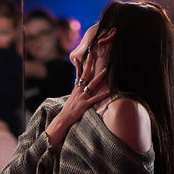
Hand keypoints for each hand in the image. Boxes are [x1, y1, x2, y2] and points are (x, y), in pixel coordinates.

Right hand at [45, 31, 115, 145]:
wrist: (64, 118)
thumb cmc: (69, 108)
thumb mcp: (72, 96)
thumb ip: (76, 88)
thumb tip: (78, 81)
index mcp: (76, 87)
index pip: (81, 72)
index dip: (84, 63)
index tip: (88, 55)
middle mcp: (79, 90)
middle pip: (86, 74)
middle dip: (91, 64)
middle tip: (96, 55)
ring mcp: (82, 97)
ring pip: (92, 84)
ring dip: (99, 77)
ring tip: (106, 70)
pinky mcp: (85, 104)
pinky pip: (95, 99)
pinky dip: (102, 95)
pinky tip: (109, 92)